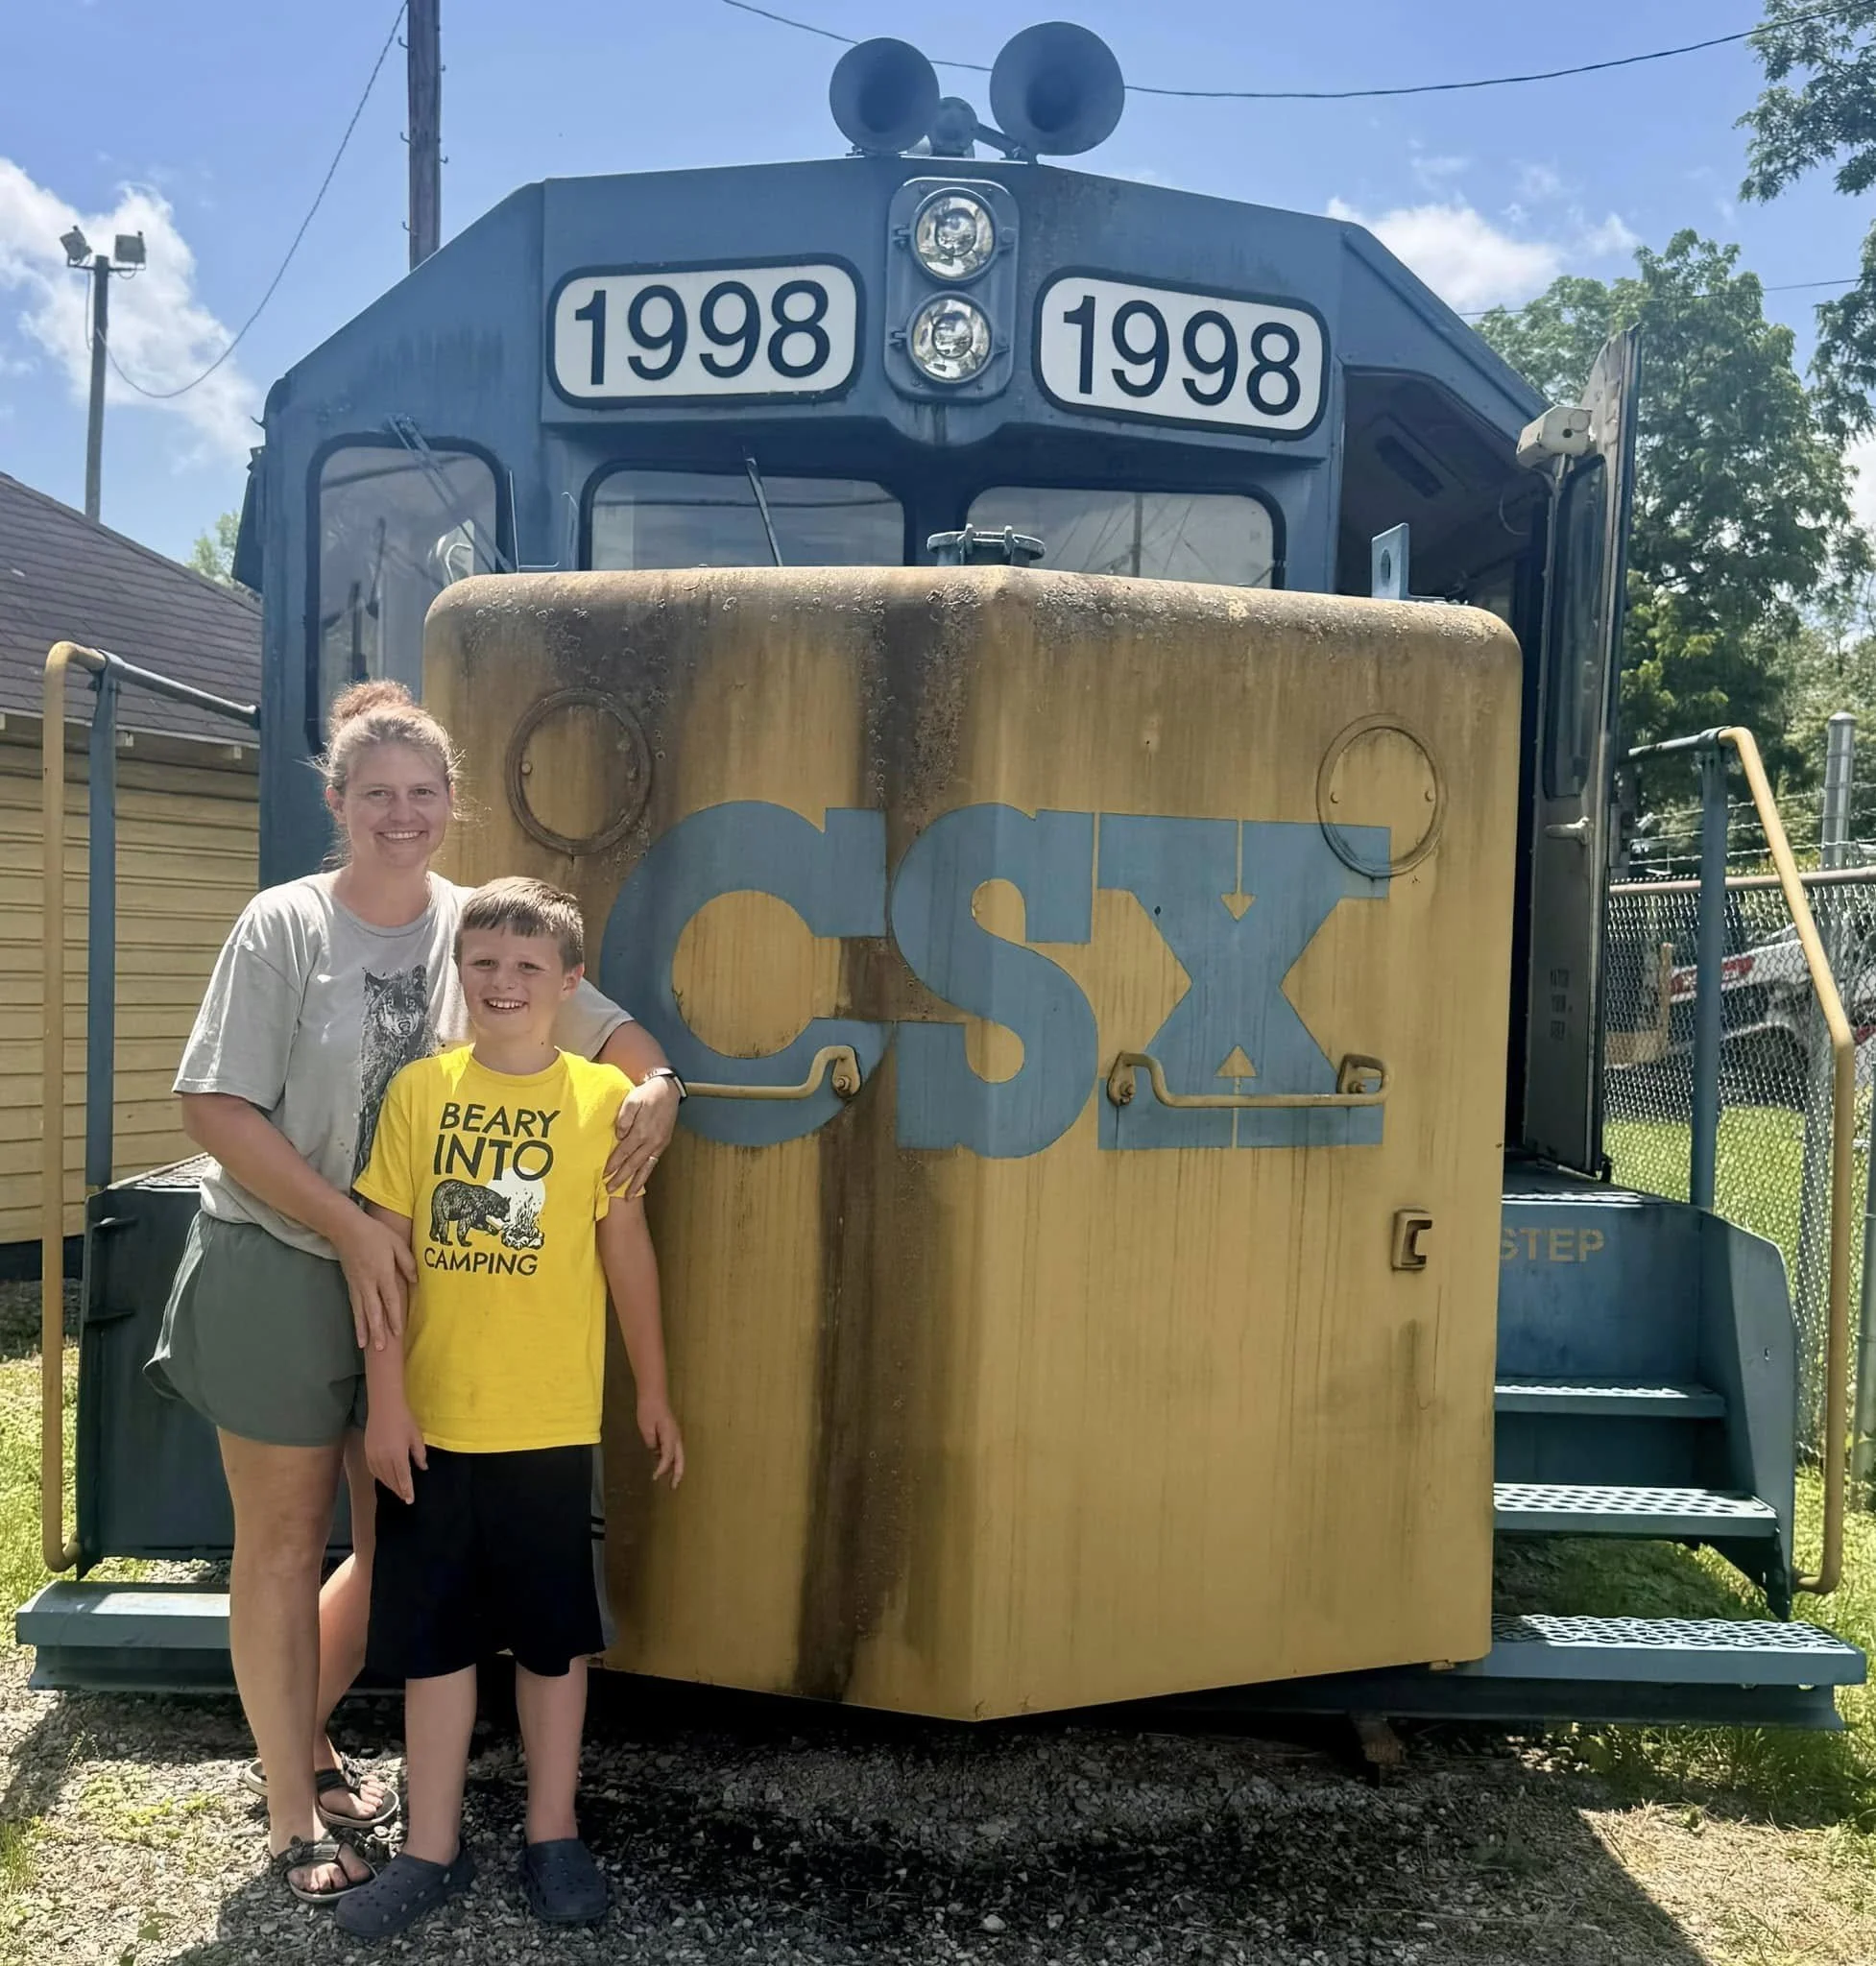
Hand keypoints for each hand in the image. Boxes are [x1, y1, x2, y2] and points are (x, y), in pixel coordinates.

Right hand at [333, 1208, 416, 1351]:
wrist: (346, 1229)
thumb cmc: (375, 1234)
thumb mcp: (396, 1243)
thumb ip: (407, 1262)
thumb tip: (415, 1281)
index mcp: (382, 1273)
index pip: (390, 1299)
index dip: (394, 1316)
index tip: (398, 1332)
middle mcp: (369, 1283)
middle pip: (374, 1310)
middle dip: (378, 1330)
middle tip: (382, 1349)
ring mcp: (357, 1285)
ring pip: (362, 1312)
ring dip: (365, 1330)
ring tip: (366, 1347)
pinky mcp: (350, 1284)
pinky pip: (354, 1306)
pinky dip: (356, 1320)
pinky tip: (358, 1331)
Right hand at [365, 1401, 427, 1504]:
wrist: (384, 1407)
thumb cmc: (404, 1419)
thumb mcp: (416, 1436)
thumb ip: (419, 1454)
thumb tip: (423, 1468)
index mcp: (397, 1456)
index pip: (403, 1478)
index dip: (407, 1490)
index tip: (410, 1500)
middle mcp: (384, 1459)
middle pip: (391, 1480)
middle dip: (399, 1490)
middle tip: (405, 1497)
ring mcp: (373, 1456)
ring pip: (381, 1477)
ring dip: (389, 1485)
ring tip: (397, 1491)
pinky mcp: (367, 1452)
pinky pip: (373, 1471)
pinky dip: (380, 1477)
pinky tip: (385, 1479)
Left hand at [605, 1074, 680, 1198]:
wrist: (668, 1090)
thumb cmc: (647, 1094)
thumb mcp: (632, 1100)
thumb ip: (624, 1117)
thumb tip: (618, 1135)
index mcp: (641, 1131)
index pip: (623, 1152)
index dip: (613, 1164)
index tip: (604, 1175)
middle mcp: (651, 1141)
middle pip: (633, 1164)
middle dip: (621, 1179)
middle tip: (610, 1190)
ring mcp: (658, 1144)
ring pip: (646, 1168)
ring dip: (636, 1183)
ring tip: (628, 1196)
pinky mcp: (663, 1144)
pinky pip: (653, 1163)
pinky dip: (646, 1174)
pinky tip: (641, 1181)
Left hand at [637, 1396, 684, 1487]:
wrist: (653, 1396)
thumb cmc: (649, 1410)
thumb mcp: (646, 1428)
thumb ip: (651, 1443)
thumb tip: (655, 1452)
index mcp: (670, 1436)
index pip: (668, 1457)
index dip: (662, 1469)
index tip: (655, 1477)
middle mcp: (676, 1437)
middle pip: (680, 1460)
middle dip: (678, 1474)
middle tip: (674, 1487)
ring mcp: (675, 1436)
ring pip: (678, 1456)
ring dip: (674, 1468)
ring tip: (669, 1481)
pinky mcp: (671, 1434)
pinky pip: (672, 1451)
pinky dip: (670, 1460)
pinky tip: (662, 1466)